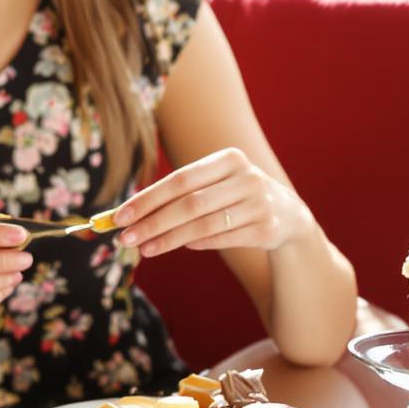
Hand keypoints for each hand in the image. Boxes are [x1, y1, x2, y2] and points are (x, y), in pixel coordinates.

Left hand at [116, 150, 317, 256]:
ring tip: (144, 248)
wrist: (288, 214)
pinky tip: (179, 246)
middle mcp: (247, 178)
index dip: (147, 198)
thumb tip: (130, 213)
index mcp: (229, 159)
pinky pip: (223, 239)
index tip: (120, 216)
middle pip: (189, 203)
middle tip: (125, 237)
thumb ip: (179, 194)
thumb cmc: (236, 196)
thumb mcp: (215, 184)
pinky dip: (198, 243)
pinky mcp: (267, 229)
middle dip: (153, 222)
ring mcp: (260, 204)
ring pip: (204, 225)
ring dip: (169, 239)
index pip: (179, 179)